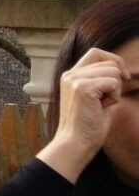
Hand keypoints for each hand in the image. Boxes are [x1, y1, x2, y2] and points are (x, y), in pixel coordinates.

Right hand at [37, 47, 130, 182]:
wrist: (76, 143)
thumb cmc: (88, 125)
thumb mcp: (95, 97)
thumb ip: (100, 81)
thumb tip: (119, 70)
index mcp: (71, 75)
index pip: (96, 53)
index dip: (114, 60)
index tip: (124, 77)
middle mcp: (70, 74)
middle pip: (108, 61)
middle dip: (117, 79)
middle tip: (109, 99)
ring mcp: (75, 80)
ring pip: (112, 71)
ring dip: (116, 90)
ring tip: (103, 105)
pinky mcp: (83, 88)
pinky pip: (113, 83)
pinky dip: (114, 97)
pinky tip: (103, 108)